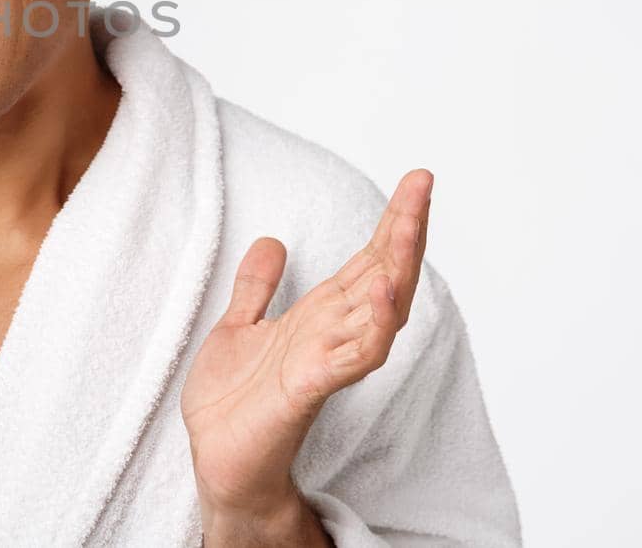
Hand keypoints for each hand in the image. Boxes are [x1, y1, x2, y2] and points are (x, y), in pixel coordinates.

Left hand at [180, 169, 432, 525]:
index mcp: (320, 316)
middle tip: (423, 183)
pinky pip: (351, 356)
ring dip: (396, 268)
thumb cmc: (233, 403)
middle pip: (383, 275)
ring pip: (378, 310)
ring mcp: (326, 361)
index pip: (367, 260)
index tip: (415, 180)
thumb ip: (257, 288)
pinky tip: (377, 292)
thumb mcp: (238, 327)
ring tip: (409, 225)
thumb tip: (271, 242)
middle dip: (405, 230)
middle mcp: (332, 334)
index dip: (392, 222)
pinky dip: (369, 324)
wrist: (218, 459)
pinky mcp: (308, 389)